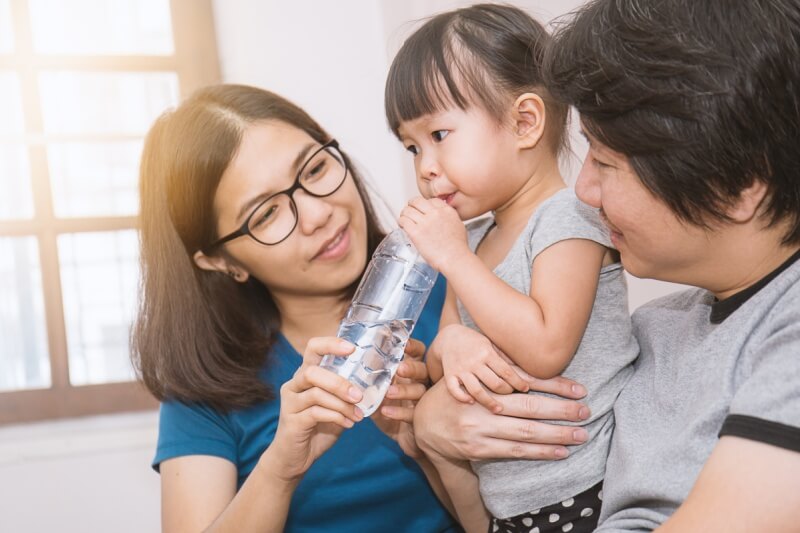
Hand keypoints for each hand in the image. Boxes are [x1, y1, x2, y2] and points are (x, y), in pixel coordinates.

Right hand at [267, 337, 363, 481]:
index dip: (331, 344)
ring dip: (342, 404)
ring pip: (316, 393)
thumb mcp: (335, 407)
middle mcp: (294, 385)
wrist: (294, 459)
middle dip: (339, 383)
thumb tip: (374, 384)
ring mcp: (290, 403)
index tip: (352, 349)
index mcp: (305, 375)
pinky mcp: (291, 421)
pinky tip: (348, 424)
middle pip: (313, 372)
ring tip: (358, 416)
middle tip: (359, 396)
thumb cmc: (317, 429)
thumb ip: (346, 394)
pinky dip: (336, 417)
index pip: (312, 348)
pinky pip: (315, 413)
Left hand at [371, 338, 429, 458]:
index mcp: (411, 369)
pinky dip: (399, 412)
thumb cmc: (386, 405)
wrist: (397, 435)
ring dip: (404, 390)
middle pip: (423, 370)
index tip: (402, 345)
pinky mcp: (420, 419)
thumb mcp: (377, 388)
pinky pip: (413, 414)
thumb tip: (348, 358)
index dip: (412, 346)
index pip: (418, 352)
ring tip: (388, 392)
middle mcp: (420, 382)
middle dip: (411, 368)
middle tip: (399, 369)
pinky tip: (385, 412)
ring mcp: (423, 400)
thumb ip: (369, 373)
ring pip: (420, 391)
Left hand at [399, 197, 469, 271]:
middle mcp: (435, 213)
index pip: (431, 200)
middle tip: (410, 211)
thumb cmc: (458, 248)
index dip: (424, 204)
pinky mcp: (416, 232)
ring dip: (404, 214)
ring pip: (408, 210)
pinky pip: (403, 221)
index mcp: (447, 211)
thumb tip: (442, 220)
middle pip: (417, 201)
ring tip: (404, 219)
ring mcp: (425, 222)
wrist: (455, 258)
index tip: (422, 210)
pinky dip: (401, 222)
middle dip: (412, 205)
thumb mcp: (458, 226)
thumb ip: (448, 219)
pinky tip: (402, 226)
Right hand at [414, 377, 590, 461]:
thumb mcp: (472, 376)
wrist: (425, 425)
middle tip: (586, 411)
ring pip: (525, 433)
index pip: (526, 383)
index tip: (579, 389)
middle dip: (561, 410)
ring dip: (556, 435)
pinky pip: (514, 452)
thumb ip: (499, 372)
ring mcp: (480, 430)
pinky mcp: (479, 449)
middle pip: (529, 408)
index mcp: (484, 383)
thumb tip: (535, 363)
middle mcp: (483, 406)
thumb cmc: (455, 395)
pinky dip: (539, 452)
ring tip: (581, 434)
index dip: (554, 386)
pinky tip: (559, 452)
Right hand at [434, 325, 530, 412]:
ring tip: (499, 410)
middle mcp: (474, 362)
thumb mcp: (491, 345)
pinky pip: (454, 389)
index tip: (526, 389)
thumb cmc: (476, 343)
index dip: (518, 382)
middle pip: (494, 383)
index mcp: (487, 353)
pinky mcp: (449, 375)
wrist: (449, 338)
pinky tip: (471, 402)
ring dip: (489, 402)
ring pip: (476, 390)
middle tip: (514, 399)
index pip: (506, 371)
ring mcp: (461, 369)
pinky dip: (462, 397)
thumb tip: (528, 371)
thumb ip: (506, 358)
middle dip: (507, 393)